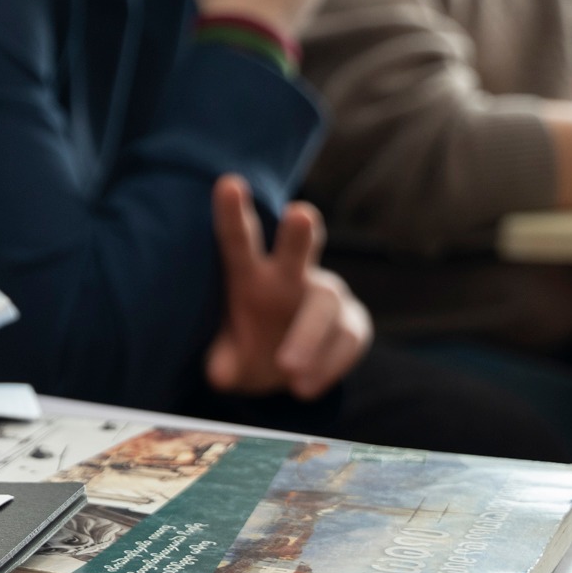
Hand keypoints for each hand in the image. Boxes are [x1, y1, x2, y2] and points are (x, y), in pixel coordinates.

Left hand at [205, 174, 369, 399]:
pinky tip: (304, 388)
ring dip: (308, 333)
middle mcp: (290, 276)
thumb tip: (219, 372)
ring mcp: (324, 297)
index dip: (234, 213)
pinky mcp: (352, 324)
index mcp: (248, 273)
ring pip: (325, 301)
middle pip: (299, 248)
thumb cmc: (247, 343)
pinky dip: (328, 363)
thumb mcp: (227, 356)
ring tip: (287, 368)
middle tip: (300, 212)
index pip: (239, 240)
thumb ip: (223, 361)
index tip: (229, 183)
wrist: (284, 370)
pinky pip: (347, 338)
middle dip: (299, 232)